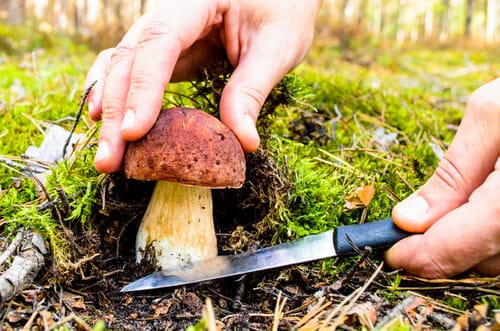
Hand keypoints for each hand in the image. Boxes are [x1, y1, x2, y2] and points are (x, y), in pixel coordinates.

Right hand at [85, 0, 321, 172]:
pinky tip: (105, 120)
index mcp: (196, 1)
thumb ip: (253, 89)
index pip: (160, 43)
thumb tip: (243, 141)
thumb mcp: (277, 46)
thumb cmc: (282, 10)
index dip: (143, 89)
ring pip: (123, 65)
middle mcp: (170, 12)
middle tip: (109, 161)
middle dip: (117, 112)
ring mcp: (165, 31)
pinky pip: (135, 69)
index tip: (134, 133)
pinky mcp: (169, 50)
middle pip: (130, 58)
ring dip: (111, 110)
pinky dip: (117, 95)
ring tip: (106, 156)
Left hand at [385, 78, 499, 277]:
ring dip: (470, 244)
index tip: (394, 254)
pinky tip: (486, 205)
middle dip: (444, 246)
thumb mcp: (494, 116)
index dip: (423, 255)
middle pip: (482, 259)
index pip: (463, 243)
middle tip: (418, 225)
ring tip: (463, 204)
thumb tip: (409, 219)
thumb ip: (452, 174)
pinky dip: (494, 235)